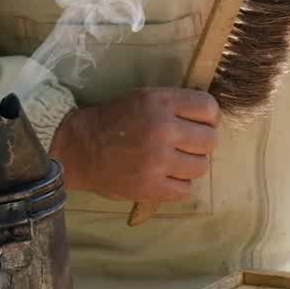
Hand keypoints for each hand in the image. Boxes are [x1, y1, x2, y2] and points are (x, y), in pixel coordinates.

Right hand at [49, 88, 219, 202]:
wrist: (78, 147)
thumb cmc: (114, 120)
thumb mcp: (145, 98)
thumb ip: (177, 105)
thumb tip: (211, 119)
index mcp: (162, 103)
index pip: (209, 108)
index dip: (209, 117)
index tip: (200, 123)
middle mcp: (163, 130)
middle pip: (210, 140)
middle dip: (201, 142)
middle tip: (186, 145)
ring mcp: (157, 161)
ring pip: (201, 167)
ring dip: (191, 165)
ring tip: (174, 162)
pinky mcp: (150, 188)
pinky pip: (186, 190)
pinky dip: (179, 185)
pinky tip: (165, 177)